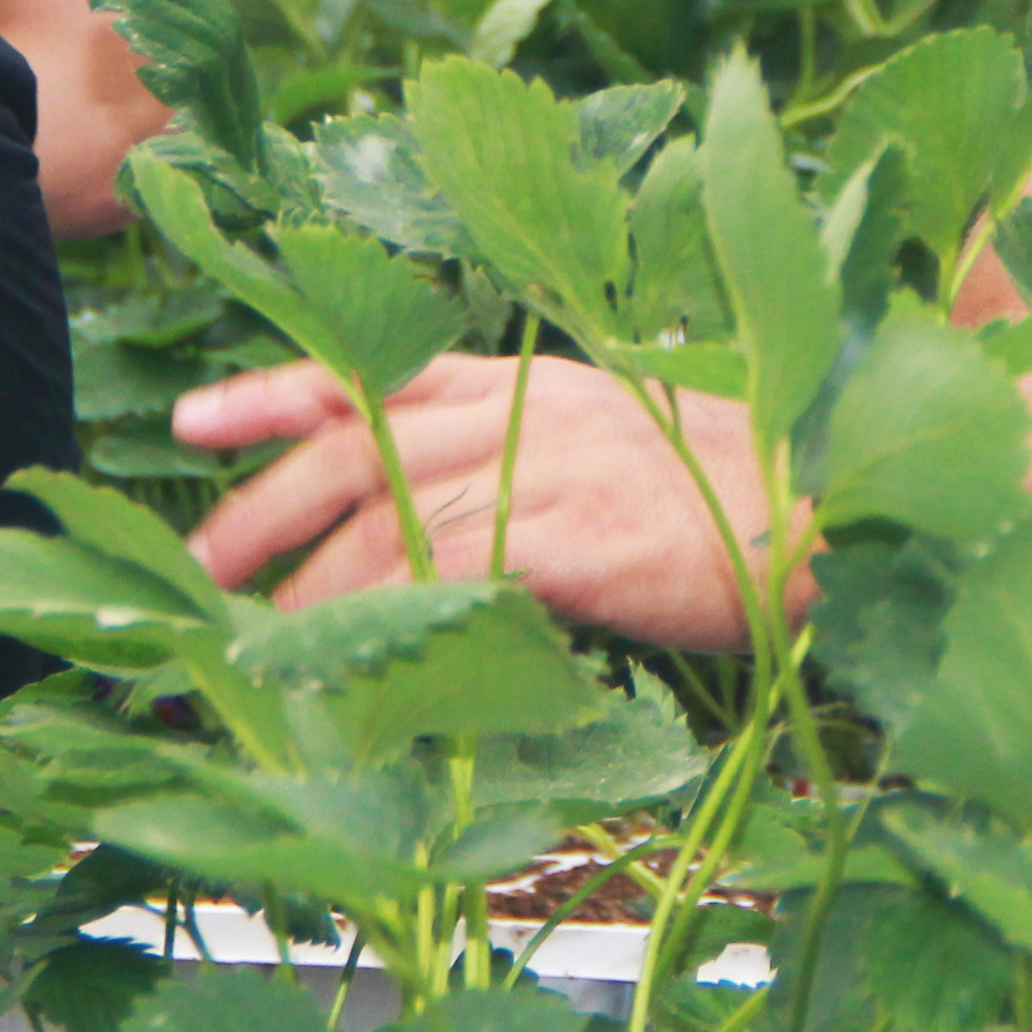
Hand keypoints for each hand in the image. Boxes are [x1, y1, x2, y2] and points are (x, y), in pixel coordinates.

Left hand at [176, 356, 787, 655]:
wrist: (836, 511)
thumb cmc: (742, 493)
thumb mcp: (625, 444)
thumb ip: (534, 461)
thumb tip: (450, 514)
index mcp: (537, 382)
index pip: (382, 372)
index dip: (280, 392)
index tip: (198, 418)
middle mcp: (533, 412)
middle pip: (362, 444)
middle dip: (265, 504)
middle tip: (195, 563)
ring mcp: (555, 471)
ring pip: (393, 516)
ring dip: (310, 581)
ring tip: (253, 633)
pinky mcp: (580, 541)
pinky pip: (458, 574)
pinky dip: (393, 616)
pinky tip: (355, 659)